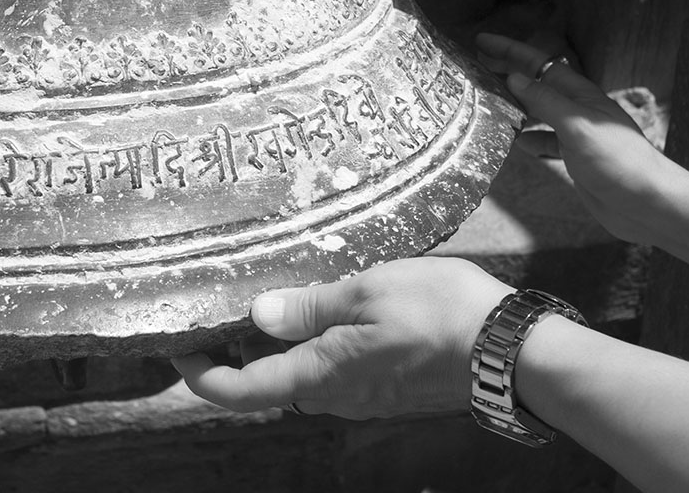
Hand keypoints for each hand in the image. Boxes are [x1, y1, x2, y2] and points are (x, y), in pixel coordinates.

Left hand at [172, 257, 513, 419]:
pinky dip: (314, 348)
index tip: (178, 347)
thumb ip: (310, 306)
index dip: (201, 375)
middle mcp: (335, 397)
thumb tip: (259, 315)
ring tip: (271, 301)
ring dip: (278, 350)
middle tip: (222, 310)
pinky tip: (324, 311)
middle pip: (268, 385)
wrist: (510, 351)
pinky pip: (334, 373)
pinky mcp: (386, 390)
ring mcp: (363, 398)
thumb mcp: (367, 291)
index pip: (241, 390)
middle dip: (238, 354)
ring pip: (302, 378)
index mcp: (321, 374)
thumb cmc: (440, 312)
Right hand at [475, 32, 685, 244]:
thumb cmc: (617, 160)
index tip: (482, 41)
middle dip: (508, 72)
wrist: (646, 201)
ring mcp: (576, 133)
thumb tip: (515, 77)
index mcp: (579, 94)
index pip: (538, 64)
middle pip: (536, 84)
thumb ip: (545, 101)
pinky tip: (517, 144)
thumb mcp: (577, 125)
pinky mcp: (575, 157)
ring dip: (515, 105)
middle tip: (477, 67)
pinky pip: (546, 141)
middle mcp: (576, 109)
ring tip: (489, 103)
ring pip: (538, 112)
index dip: (510, 51)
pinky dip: (529, 139)